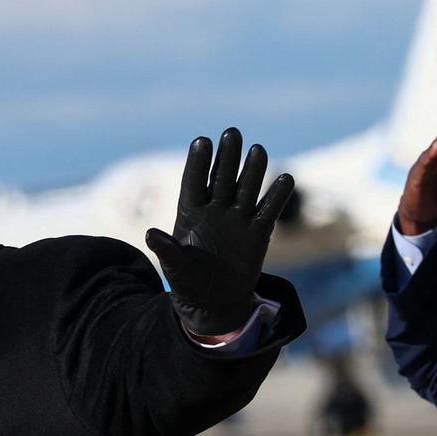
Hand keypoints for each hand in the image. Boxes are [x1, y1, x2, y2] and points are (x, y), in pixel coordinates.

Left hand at [146, 128, 293, 335]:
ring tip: (257, 150)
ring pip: (247, 188)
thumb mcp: (174, 268)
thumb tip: (150, 234)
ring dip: (252, 170)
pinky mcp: (257, 231)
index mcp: (190, 212)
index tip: (202, 141)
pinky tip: (286, 178)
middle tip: (232, 133)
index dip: (198, 162)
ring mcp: (237, 218)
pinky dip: (277, 196)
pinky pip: (268, 209)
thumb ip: (167, 250)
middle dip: (227, 156)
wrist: (214, 302)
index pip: (194, 182)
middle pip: (222, 177)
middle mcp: (215, 209)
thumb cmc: (188, 283)